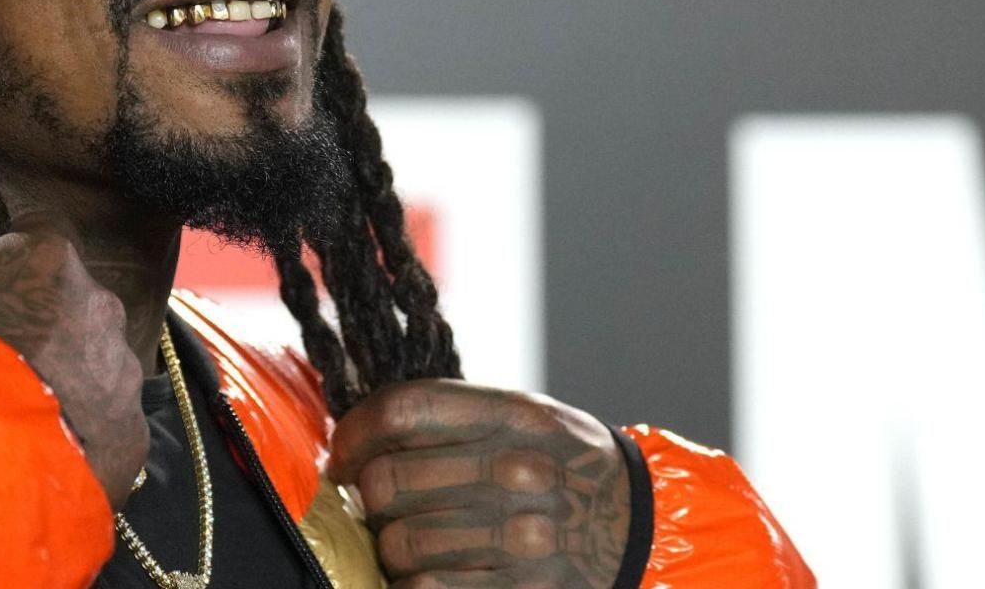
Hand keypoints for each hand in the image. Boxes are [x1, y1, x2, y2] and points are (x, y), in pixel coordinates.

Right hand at [0, 216, 148, 507]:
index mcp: (50, 258)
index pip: (38, 251)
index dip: (10, 278)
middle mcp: (99, 304)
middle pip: (73, 309)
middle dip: (44, 331)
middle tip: (2, 361)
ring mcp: (120, 367)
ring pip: (96, 367)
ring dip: (67, 382)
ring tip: (19, 412)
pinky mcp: (130, 426)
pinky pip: (109, 423)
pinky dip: (82, 433)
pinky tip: (45, 448)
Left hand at [330, 380, 631, 588]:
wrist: (641, 526)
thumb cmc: (563, 465)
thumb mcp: (525, 418)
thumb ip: (452, 418)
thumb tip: (357, 435)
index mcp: (516, 416)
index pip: (401, 411)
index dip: (353, 433)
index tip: (343, 453)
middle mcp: (518, 472)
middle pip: (386, 480)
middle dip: (366, 496)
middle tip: (376, 503)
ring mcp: (520, 539)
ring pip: (396, 543)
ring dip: (388, 546)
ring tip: (410, 540)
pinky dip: (411, 584)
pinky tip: (427, 573)